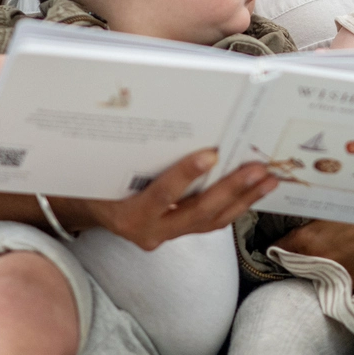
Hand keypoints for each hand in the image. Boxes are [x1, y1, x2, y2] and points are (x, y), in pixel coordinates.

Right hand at [63, 149, 276, 249]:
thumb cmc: (95, 181)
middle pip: (198, 212)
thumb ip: (132, 153)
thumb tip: (168, 118)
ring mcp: (165, 236)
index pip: (160, 195)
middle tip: (258, 169)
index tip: (211, 154)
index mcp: (127, 213)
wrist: (87, 209)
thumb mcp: (104, 168)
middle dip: (231, 189)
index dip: (185, 175)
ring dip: (242, 199)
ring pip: (211, 221)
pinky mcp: (178, 234)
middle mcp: (148, 230)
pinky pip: (211, 223)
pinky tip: (253, 190)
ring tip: (266, 179)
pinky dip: (234, 205)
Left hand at [275, 219, 353, 290]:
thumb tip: (299, 224)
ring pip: (321, 274)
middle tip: (313, 244)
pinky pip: (343, 281)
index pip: (278, 248)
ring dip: (324, 266)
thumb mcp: (338, 206)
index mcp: (308, 241)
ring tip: (341, 249)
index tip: (279, 243)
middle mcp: (318, 264)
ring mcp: (338, 279)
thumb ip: (314, 219)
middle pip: (298, 263)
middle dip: (301, 256)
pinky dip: (346, 272)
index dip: (278, 244)